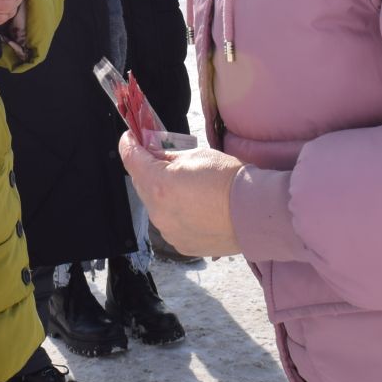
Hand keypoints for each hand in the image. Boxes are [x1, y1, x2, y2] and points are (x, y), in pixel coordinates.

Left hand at [119, 133, 243, 258]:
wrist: (253, 213)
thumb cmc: (229, 180)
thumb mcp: (196, 156)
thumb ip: (170, 157)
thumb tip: (157, 156)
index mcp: (159, 184)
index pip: (131, 159)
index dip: (128, 144)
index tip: (130, 137)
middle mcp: (158, 212)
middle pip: (141, 184)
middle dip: (147, 169)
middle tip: (159, 157)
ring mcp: (168, 231)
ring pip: (155, 206)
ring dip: (161, 193)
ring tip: (183, 186)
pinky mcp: (180, 244)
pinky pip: (169, 223)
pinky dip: (174, 212)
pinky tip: (192, 206)